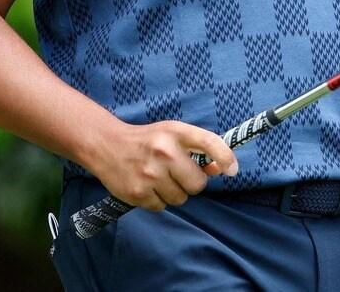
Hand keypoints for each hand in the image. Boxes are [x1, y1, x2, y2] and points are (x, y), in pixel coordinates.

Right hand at [86, 120, 238, 209]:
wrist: (107, 145)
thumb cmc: (148, 140)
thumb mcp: (173, 134)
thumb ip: (198, 149)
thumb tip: (222, 169)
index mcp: (176, 132)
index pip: (210, 143)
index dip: (225, 158)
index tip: (232, 170)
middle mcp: (164, 152)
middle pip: (197, 184)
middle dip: (192, 183)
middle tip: (178, 174)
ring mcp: (150, 174)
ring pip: (180, 198)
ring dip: (174, 193)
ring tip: (159, 178)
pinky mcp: (137, 193)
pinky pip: (162, 207)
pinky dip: (157, 200)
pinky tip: (147, 186)